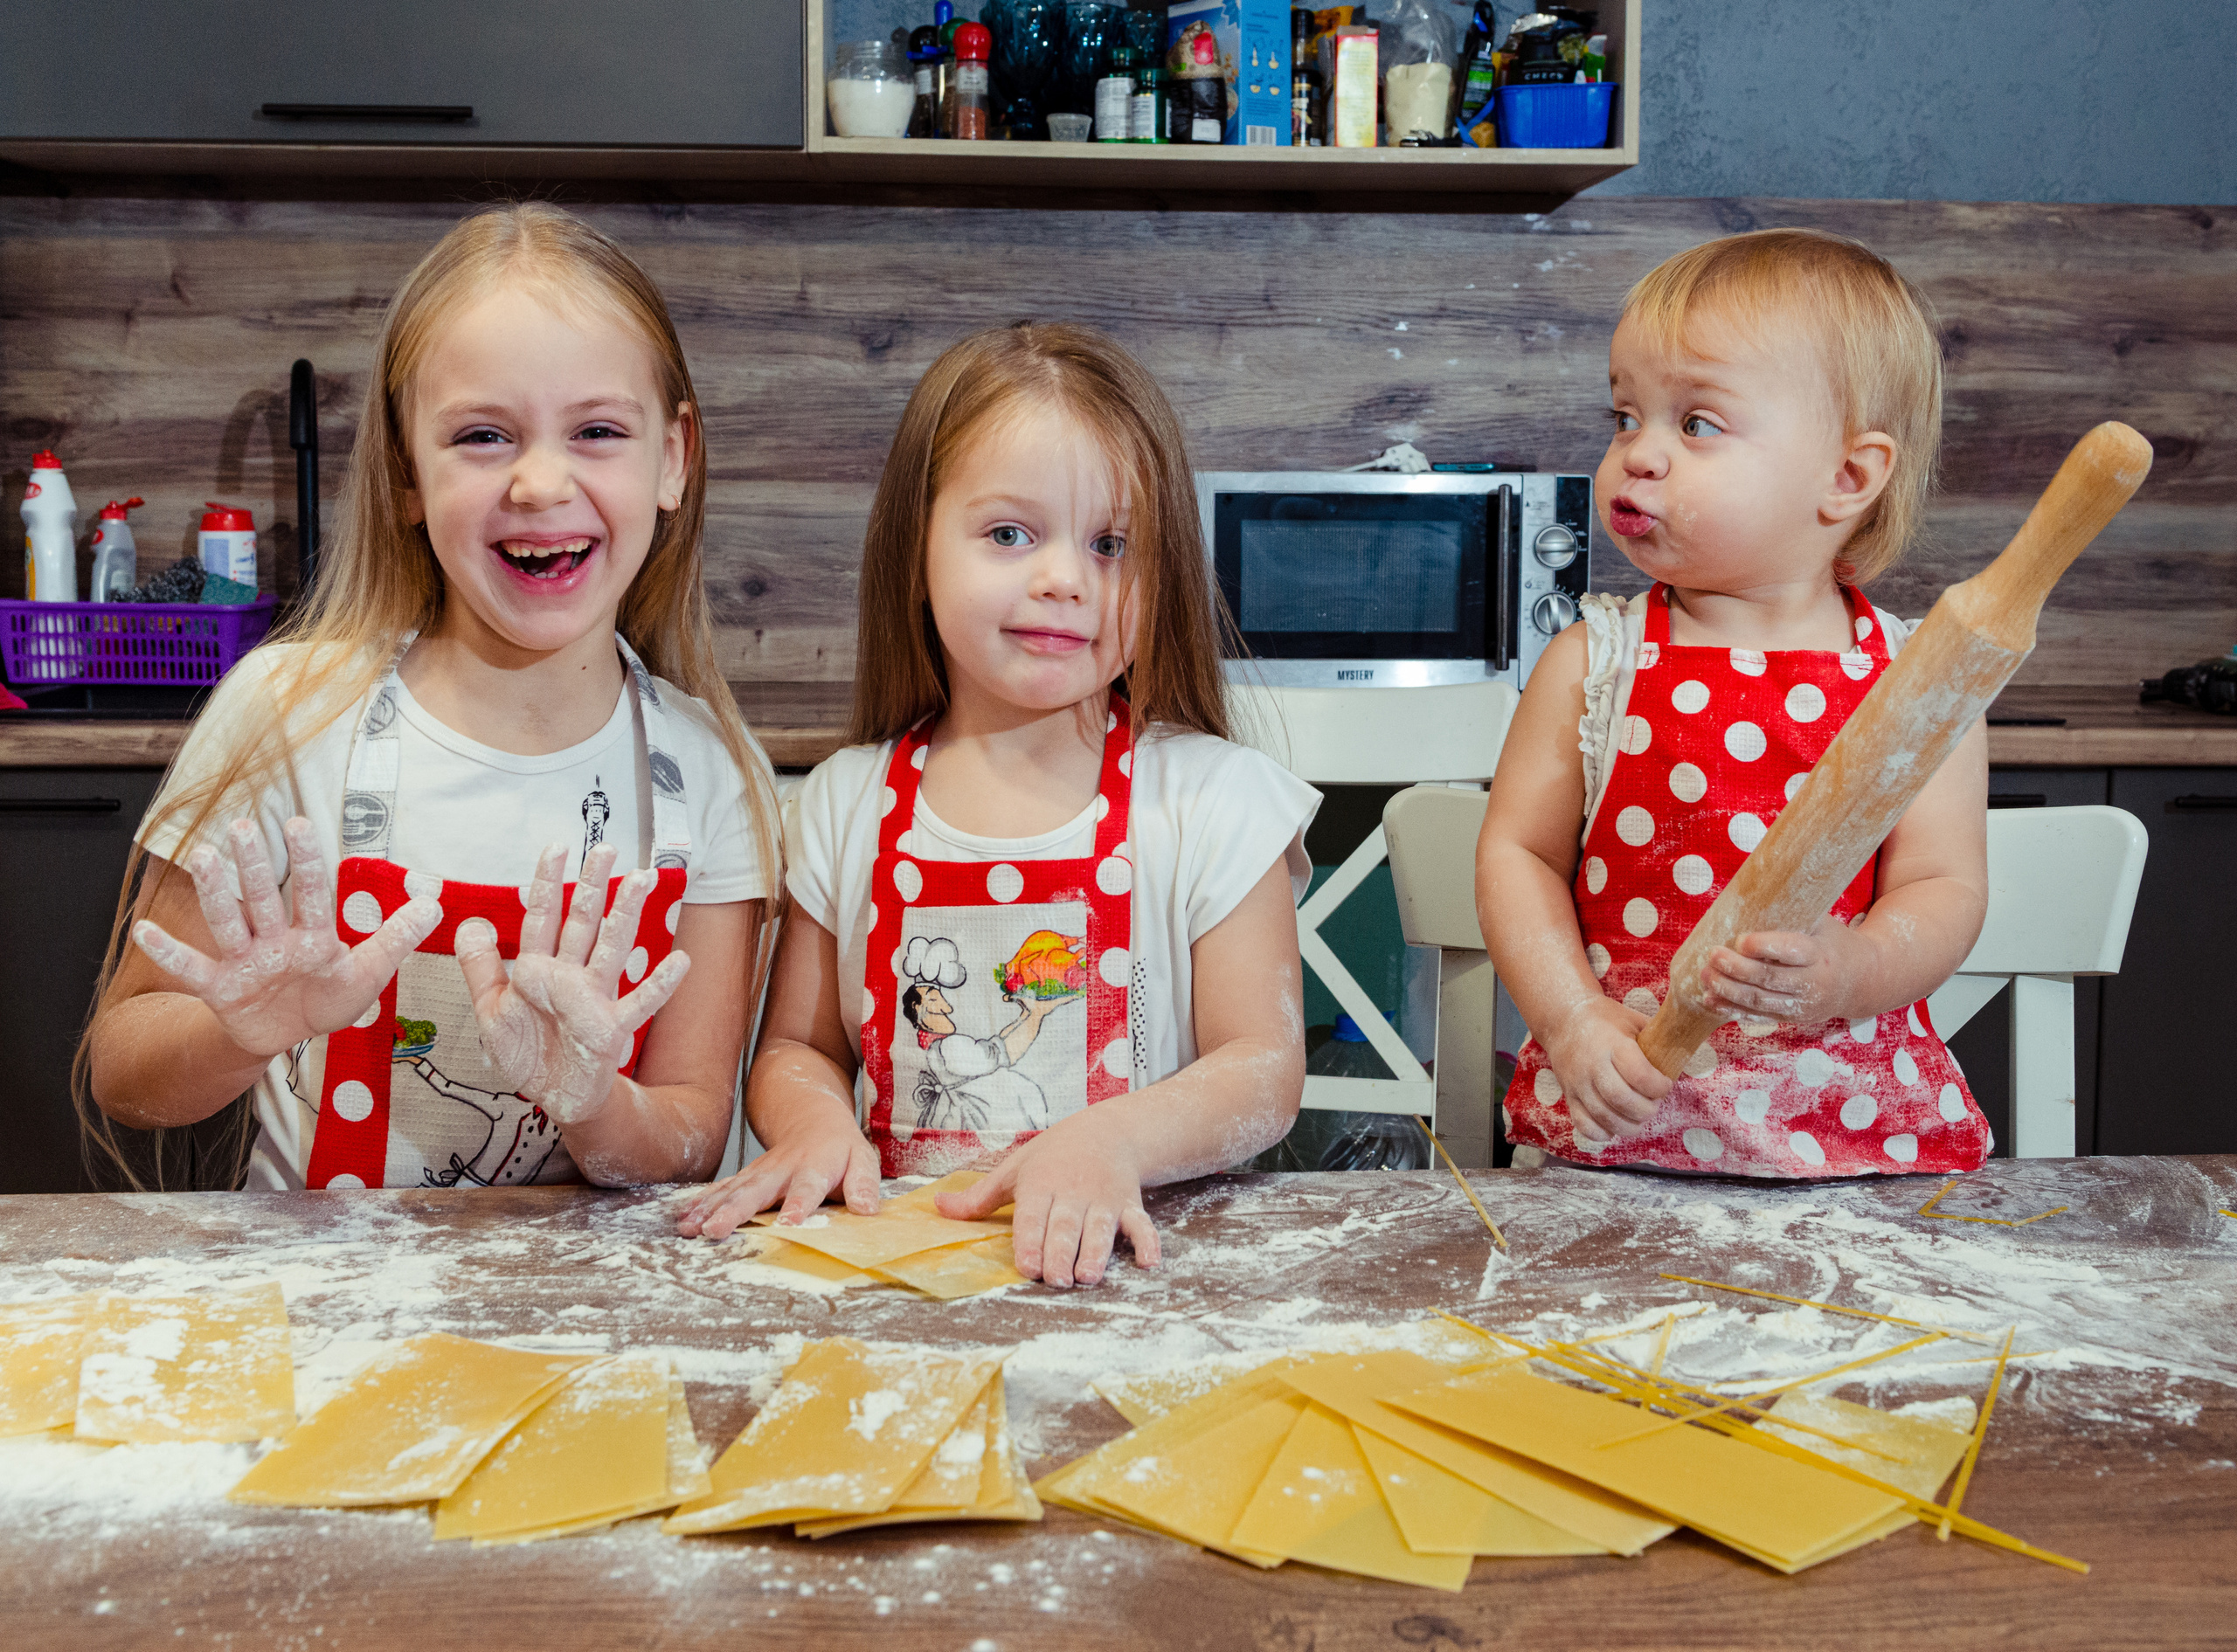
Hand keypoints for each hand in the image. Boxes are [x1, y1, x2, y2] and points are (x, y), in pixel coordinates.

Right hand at [132, 817, 438, 1061]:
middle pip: (263, 898)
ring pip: (227, 922)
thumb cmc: (327, 998)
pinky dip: (168, 953)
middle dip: (255, 865)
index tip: (298, 823)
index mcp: (313, 936)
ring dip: (214, 892)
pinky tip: (142, 931)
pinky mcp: (219, 988)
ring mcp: (244, 962)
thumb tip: (435, 905)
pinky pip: (190, 969)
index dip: (307, 860)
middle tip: (245, 825)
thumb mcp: (367, 974)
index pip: (311, 892)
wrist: (287, 1037)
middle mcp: (274, 940)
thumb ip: (395, 940)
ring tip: (202, 857)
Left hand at [456, 843, 689, 1125]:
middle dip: (593, 883)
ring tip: (641, 880)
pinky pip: (639, 1002)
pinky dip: (658, 984)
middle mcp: (569, 976)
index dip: (547, 882)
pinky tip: (678, 962)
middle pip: (583, 921)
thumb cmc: (526, 1053)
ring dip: (626, 914)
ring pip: (611, 947)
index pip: (542, 916)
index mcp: (537, 969)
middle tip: (605, 849)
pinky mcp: (611, 1028)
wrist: (552, 1096)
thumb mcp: (489, 1009)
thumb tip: (471, 922)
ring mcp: (594, 998)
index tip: (556, 848)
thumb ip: (479, 966)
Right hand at [673, 1109, 880, 1238]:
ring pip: (732, 1191)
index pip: (807, 1188)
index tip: (788, 1225)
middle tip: (715, 1231)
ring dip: (709, 1209)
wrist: (813, 1117)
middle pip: (757, 1191)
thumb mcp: (863, 1161)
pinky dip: (701, 1202)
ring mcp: (759, 1172)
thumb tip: (868, 1210)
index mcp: (814, 1166)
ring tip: (691, 1229)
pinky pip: (721, 1189)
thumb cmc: (841, 1148)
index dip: (798, 1206)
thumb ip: (864, 1185)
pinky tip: (683, 1218)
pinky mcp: (745, 1176)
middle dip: (735, 1211)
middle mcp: (782, 1169)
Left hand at [936, 1111, 1159, 1287]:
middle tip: (1055, 1279)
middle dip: (1060, 1253)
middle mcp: (1072, 1193)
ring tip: (1088, 1277)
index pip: (1033, 1216)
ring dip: (1096, 1252)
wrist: (1107, 1130)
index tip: (1028, 1266)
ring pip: (1100, 1229)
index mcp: (1040, 1185)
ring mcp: (1104, 1200)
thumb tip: (936, 1207)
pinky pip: (1142, 1225)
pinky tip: (1148, 1262)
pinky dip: (1147, 1243)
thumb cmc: (1053, 1154)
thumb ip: (979, 1196)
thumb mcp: (1014, 1168)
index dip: (1031, 1241)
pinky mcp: (1129, 1205)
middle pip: (1065, 1227)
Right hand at [1541, 994, 1672, 1145]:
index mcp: (1611, 1044)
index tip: (1666, 1084)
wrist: (1562, 1020)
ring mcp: (1577, 1084)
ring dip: (1629, 1125)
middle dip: (1647, 1110)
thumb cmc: (1603, 1019)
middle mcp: (1592, 1065)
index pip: (1639, 1074)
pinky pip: (1584, 1126)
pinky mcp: (1568, 1097)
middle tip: (1654, 1103)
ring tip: (1639, 1117)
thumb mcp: (1632, 1019)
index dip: (1659, 1086)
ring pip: (1605, 1118)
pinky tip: (1615, 1124)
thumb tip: (1684, 1054)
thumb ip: (1656, 1038)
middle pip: (1622, 1100)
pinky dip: (1603, 1133)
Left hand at [1701, 913, 1871, 1025]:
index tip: (1740, 939)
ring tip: (1705, 975)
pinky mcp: (1792, 1018)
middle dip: (1737, 969)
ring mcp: (1802, 1005)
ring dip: (1728, 990)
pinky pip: (1758, 1017)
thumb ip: (1793, 912)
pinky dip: (1731, 1010)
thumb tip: (1753, 888)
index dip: (1765, 947)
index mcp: (1820, 954)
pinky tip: (1709, 1000)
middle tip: (1712, 954)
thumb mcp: (1821, 922)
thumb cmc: (1832, 942)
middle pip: (1769, 979)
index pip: (1792, 952)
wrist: (1861, 981)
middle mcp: (1813, 983)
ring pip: (1759, 1001)